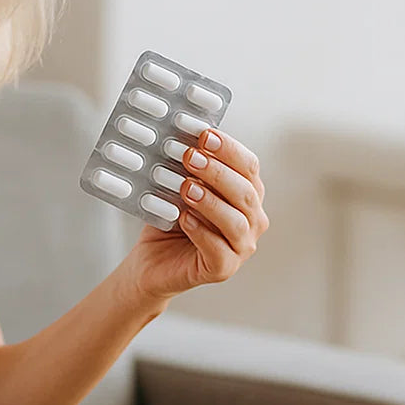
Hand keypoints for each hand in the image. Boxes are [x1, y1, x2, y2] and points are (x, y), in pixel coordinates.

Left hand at [117, 126, 267, 303]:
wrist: (153, 260)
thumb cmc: (171, 220)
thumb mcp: (179, 187)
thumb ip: (188, 167)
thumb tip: (186, 139)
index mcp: (246, 195)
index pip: (249, 167)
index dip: (229, 150)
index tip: (205, 136)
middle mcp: (251, 220)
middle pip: (246, 192)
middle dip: (218, 172)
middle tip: (191, 157)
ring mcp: (241, 247)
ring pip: (236, 222)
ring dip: (211, 202)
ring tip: (186, 188)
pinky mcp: (224, 269)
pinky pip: (219, 251)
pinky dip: (201, 233)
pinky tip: (184, 219)